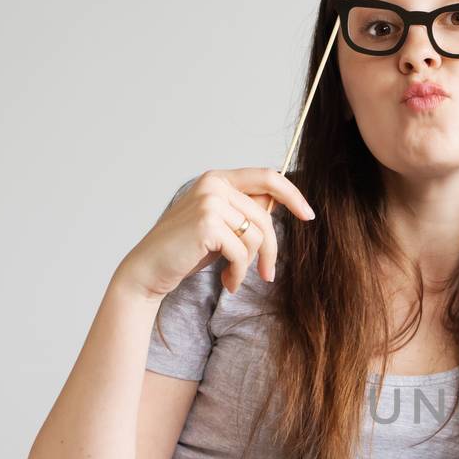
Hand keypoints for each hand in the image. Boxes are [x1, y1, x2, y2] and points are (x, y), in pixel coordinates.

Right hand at [116, 169, 315, 299]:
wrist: (149, 270)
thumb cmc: (186, 250)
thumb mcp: (221, 225)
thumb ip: (245, 210)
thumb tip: (282, 202)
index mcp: (217, 179)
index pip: (267, 177)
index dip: (293, 194)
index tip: (308, 215)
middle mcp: (213, 184)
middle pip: (265, 217)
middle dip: (271, 251)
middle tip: (268, 274)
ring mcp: (209, 201)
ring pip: (256, 237)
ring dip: (249, 265)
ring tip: (233, 278)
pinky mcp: (207, 223)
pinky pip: (242, 252)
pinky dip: (237, 273)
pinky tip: (226, 282)